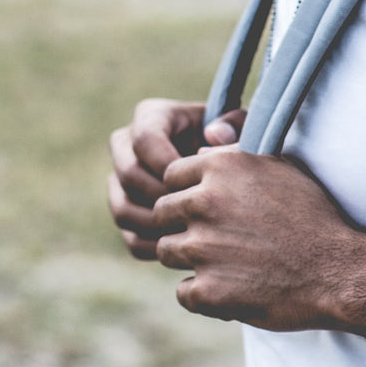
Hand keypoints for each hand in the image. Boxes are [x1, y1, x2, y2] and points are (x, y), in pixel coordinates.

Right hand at [107, 98, 246, 260]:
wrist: (230, 170)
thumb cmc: (238, 143)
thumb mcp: (245, 127)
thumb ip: (235, 125)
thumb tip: (214, 135)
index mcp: (152, 117)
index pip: (145, 139)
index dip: (169, 164)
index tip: (199, 181)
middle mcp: (126, 145)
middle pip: (128, 175)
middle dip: (164, 198)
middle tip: (196, 212)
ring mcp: (120, 181)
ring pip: (123, 209)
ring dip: (158, 226)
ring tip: (192, 232)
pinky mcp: (126, 211)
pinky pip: (129, 236)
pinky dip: (156, 247)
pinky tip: (187, 249)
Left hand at [152, 148, 357, 331]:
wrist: (338, 269)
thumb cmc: (313, 215)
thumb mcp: (280, 168)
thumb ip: (235, 154)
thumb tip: (203, 139)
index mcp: (221, 168)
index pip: (171, 176)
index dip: (190, 192)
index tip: (212, 206)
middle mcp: (205, 204)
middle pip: (162, 213)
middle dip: (185, 224)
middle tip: (220, 236)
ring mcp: (202, 249)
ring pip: (167, 251)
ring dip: (191, 258)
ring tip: (229, 260)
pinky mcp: (206, 290)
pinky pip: (183, 291)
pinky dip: (204, 294)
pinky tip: (235, 286)